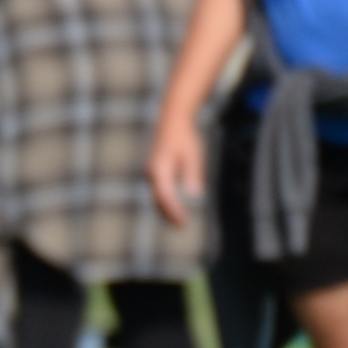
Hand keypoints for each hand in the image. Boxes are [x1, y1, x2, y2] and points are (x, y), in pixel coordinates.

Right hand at [145, 114, 202, 229]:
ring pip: (157, 196)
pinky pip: (159, 190)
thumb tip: (195, 194)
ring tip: (179, 220)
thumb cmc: (184, 137)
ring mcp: (151, 172)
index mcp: (159, 170)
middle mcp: (152, 173)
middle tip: (183, 226)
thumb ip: (192, 174)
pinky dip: (166, 200)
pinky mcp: (155, 171)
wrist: (172, 120)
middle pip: (158, 200)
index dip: (174, 211)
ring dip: (167, 209)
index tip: (184, 222)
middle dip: (169, 214)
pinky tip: (175, 206)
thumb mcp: (193, 155)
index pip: (166, 196)